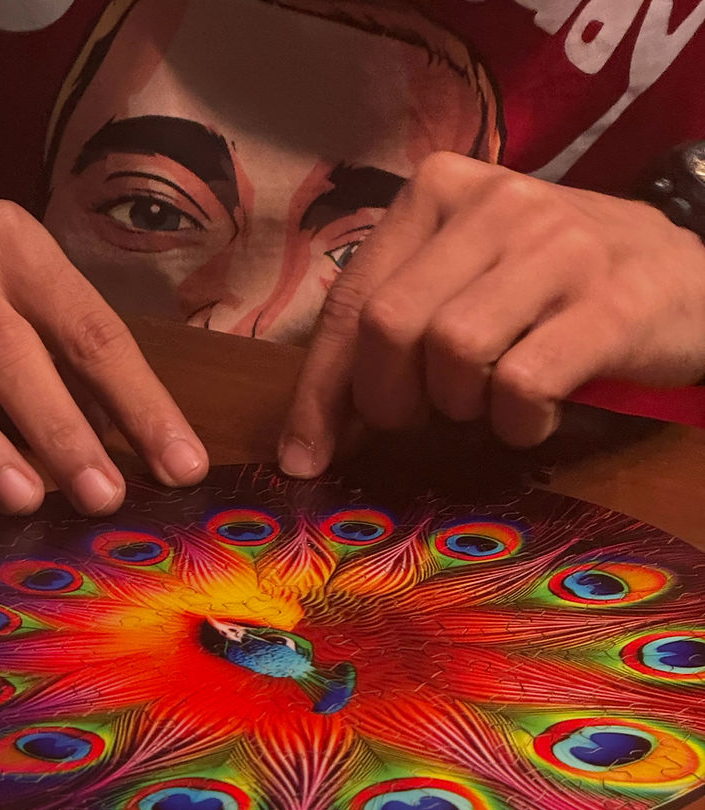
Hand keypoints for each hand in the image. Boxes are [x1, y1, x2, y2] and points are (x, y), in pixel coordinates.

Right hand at [0, 193, 207, 512]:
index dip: (140, 402)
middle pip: (3, 346)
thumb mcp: (31, 289)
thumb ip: (75, 359)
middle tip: (103, 497)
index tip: (179, 468)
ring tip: (22, 501)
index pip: (89, 329)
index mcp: (13, 245)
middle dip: (58, 427)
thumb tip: (134, 446)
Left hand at [279, 152, 704, 475]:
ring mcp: (560, 246)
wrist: (684, 276)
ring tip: (488, 401)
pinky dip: (514, 422)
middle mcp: (496, 202)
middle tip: (418, 419)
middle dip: (386, 400)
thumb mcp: (460, 286)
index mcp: (438, 191)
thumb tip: (309, 439)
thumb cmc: (548, 287)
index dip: (319, 392)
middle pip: (388, 325)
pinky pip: (522, 384)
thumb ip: (387, 337)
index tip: (302, 458)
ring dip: (458, 407)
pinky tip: (532, 414)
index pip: (350, 299)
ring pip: (452, 351)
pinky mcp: (613, 302)